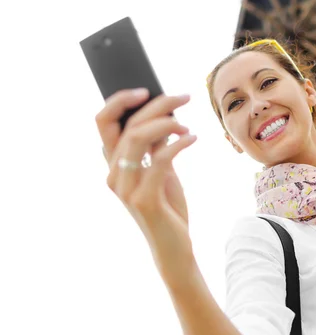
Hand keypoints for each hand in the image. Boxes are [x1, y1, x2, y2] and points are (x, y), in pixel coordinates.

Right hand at [96, 88, 197, 276]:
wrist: (173, 245)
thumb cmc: (167, 206)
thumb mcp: (161, 170)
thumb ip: (156, 145)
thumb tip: (163, 112)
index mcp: (113, 164)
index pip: (103, 122)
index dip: (119, 101)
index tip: (145, 89)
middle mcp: (113, 174)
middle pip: (126, 125)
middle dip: (156, 105)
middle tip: (183, 97)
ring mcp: (126, 188)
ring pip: (139, 138)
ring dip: (168, 122)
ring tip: (187, 123)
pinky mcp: (143, 199)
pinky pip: (160, 159)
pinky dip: (179, 143)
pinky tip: (192, 138)